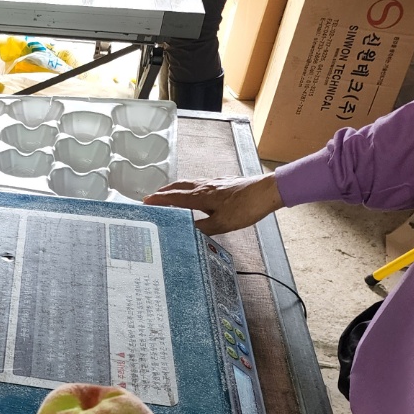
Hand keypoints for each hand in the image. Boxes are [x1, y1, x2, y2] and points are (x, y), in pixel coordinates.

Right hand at [142, 174, 283, 234]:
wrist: (267, 191)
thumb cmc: (246, 207)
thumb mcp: (222, 224)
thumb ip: (202, 228)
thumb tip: (185, 230)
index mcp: (200, 196)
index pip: (173, 197)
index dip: (158, 200)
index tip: (145, 202)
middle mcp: (204, 186)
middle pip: (178, 187)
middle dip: (163, 192)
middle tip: (152, 197)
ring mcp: (213, 183)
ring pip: (188, 184)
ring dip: (175, 189)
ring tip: (168, 194)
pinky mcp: (222, 183)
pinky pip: (199, 184)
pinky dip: (189, 188)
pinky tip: (194, 193)